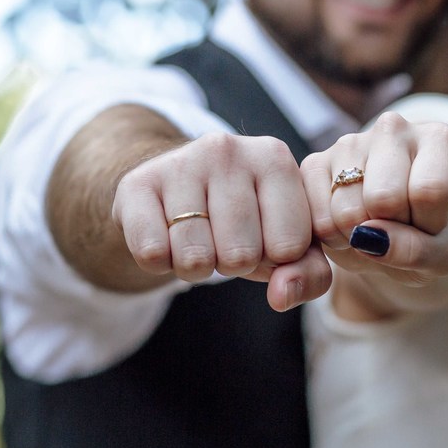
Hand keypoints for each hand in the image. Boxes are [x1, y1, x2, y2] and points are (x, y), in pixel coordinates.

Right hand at [112, 132, 332, 310]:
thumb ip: (309, 274)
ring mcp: (180, 162)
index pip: (289, 246)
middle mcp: (228, 149)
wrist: (175, 187)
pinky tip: (166, 236)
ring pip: (194, 258)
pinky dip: (160, 262)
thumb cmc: (246, 218)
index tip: (263, 236)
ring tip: (197, 238)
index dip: (275, 259)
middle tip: (224, 239)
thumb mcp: (287, 241)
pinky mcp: (137, 183)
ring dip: (195, 267)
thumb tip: (281, 297)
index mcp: (275, 158)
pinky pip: (152, 254)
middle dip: (232, 264)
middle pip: (240, 256)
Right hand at [301, 111, 447, 287]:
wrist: (395, 231)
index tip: (430, 222)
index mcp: (439, 140)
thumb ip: (418, 250)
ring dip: (359, 239)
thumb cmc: (428, 234)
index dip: (429, 224)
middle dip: (391, 229)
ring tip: (373, 227)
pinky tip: (348, 227)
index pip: (430, 191)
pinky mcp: (313, 163)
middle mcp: (392, 128)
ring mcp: (349, 142)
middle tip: (398, 226)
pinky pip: (318, 220)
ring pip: (347, 211)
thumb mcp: (443, 254)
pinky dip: (334, 239)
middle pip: (384, 197)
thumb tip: (366, 237)